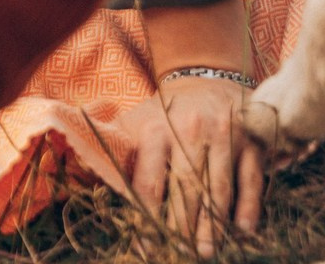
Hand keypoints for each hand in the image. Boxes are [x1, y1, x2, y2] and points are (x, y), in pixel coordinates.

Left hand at [117, 76, 262, 256]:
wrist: (206, 78)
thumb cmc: (165, 114)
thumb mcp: (135, 122)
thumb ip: (113, 149)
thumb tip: (73, 169)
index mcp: (156, 130)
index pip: (149, 182)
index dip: (147, 219)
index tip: (147, 249)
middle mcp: (189, 131)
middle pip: (185, 188)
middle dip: (182, 227)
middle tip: (182, 254)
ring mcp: (223, 134)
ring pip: (218, 187)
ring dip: (213, 223)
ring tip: (207, 251)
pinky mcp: (250, 139)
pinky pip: (250, 177)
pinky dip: (248, 205)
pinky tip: (243, 229)